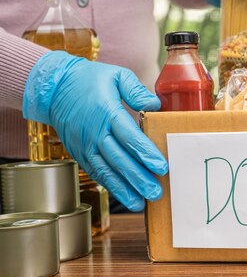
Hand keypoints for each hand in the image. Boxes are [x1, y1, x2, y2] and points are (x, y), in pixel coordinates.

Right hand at [22, 51, 167, 211]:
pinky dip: (110, 185)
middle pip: (119, 159)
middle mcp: (94, 132)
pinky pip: (96, 172)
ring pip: (106, 170)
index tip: (161, 167)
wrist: (55, 86)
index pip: (129, 137)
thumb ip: (137, 90)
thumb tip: (155, 105)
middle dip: (138, 178)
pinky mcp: (79, 152)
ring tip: (141, 202)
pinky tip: (124, 196)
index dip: (145, 153)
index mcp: (106, 112)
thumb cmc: (91, 80)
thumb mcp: (117, 75)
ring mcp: (85, 145)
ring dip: (124, 188)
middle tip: (156, 192)